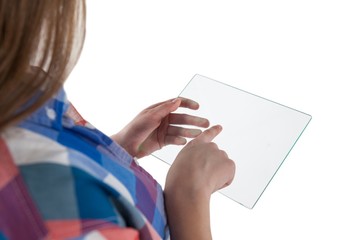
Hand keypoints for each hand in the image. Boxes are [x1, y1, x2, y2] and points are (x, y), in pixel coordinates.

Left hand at [111, 98, 209, 157]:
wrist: (126, 146)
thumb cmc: (135, 128)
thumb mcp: (150, 116)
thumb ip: (165, 109)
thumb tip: (178, 100)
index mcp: (160, 109)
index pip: (177, 103)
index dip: (188, 104)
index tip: (197, 107)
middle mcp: (164, 119)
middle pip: (182, 118)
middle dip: (194, 120)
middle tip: (206, 123)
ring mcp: (164, 130)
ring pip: (181, 130)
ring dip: (190, 132)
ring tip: (199, 135)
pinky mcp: (163, 141)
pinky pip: (175, 140)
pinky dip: (180, 141)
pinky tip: (184, 142)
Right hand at [164, 125, 235, 239]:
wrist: (187, 185)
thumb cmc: (179, 179)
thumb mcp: (180, 165)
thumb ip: (191, 163)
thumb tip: (198, 172)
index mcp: (195, 145)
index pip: (206, 136)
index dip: (213, 131)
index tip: (219, 127)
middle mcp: (209, 146)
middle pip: (216, 158)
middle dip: (213, 168)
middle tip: (202, 178)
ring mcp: (220, 153)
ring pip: (222, 168)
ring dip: (216, 176)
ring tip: (204, 181)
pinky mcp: (229, 163)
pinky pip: (229, 177)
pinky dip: (223, 183)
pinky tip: (212, 184)